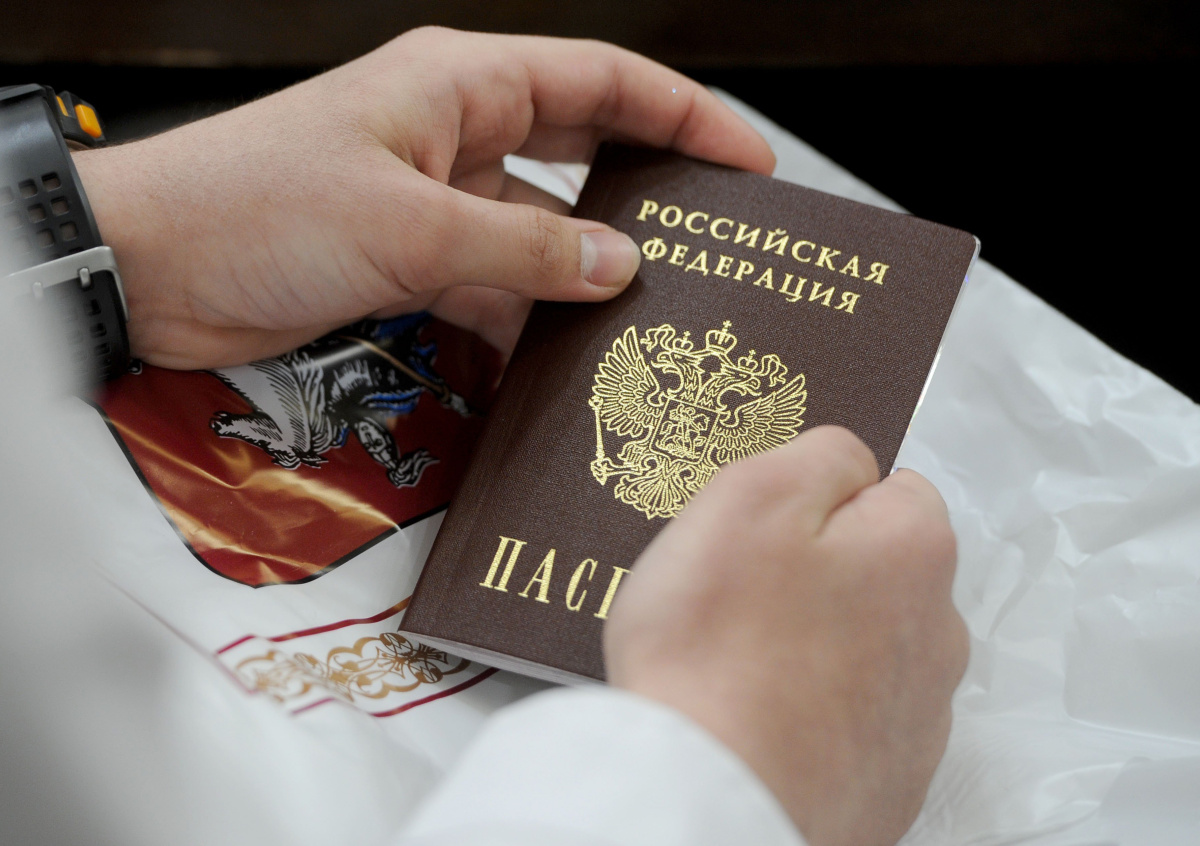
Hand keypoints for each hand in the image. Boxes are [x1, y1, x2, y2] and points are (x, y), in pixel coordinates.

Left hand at [72, 27, 774, 368]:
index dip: (685, 118)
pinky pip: (494, 286)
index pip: (604, 84)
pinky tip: (558, 361)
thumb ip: (525, 247)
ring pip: (539, 234)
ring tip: (649, 324)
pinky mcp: (410, 262)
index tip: (747, 165)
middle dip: (648, 201)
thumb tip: (619, 264)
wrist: (150, 269)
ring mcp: (435, 202)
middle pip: (583, 157)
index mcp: (462, 86)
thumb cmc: (257, 208)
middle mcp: (456, 135)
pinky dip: (524, 321)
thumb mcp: (411, 226)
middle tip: (716, 250)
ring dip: (582, 278)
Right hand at [605, 427, 967, 845]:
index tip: (764, 538)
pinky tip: (764, 724)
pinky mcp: (892, 781)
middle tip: (740, 603)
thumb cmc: (715, 643)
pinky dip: (817, 715)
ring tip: (743, 670)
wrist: (711, 800)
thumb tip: (853, 464)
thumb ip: (818, 456)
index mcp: (914, 549)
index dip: (818, 504)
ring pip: (868, 648)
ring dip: (821, 647)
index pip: (887, 487)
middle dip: (823, 575)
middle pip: (879, 572)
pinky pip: (855, 720)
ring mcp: (921, 716)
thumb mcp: (749, 498)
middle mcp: (941, 631)